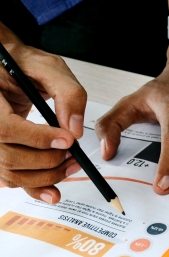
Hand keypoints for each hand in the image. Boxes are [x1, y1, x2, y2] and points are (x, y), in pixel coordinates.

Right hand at [0, 25, 86, 203]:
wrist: (7, 69)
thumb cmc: (23, 66)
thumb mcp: (49, 67)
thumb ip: (67, 92)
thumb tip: (74, 128)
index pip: (5, 128)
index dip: (37, 139)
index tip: (66, 140)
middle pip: (9, 156)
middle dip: (47, 160)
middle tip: (73, 154)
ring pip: (10, 173)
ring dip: (45, 176)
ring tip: (71, 165)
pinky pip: (11, 178)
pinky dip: (34, 188)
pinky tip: (53, 191)